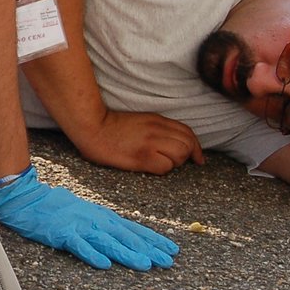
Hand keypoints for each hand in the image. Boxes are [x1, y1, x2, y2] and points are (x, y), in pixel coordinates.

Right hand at [0, 166, 177, 269]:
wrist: (29, 198)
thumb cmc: (58, 207)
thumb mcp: (88, 213)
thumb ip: (105, 226)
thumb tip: (126, 238)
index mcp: (104, 217)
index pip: (134, 229)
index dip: (154, 240)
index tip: (172, 250)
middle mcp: (97, 220)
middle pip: (127, 236)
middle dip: (149, 250)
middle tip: (167, 262)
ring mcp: (80, 226)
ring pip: (108, 242)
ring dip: (128, 253)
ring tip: (145, 265)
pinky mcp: (63, 233)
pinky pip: (80, 245)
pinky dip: (92, 254)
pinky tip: (104, 264)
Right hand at [83, 111, 204, 174]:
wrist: (92, 129)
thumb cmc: (112, 128)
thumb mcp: (141, 121)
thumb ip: (159, 128)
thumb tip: (176, 143)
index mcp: (157, 120)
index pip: (188, 132)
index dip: (196, 147)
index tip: (197, 158)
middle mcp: (157, 130)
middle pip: (187, 145)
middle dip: (185, 156)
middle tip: (173, 161)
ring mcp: (150, 143)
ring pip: (180, 155)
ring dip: (174, 163)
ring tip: (159, 162)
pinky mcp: (142, 156)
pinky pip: (165, 167)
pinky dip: (163, 169)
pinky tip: (150, 167)